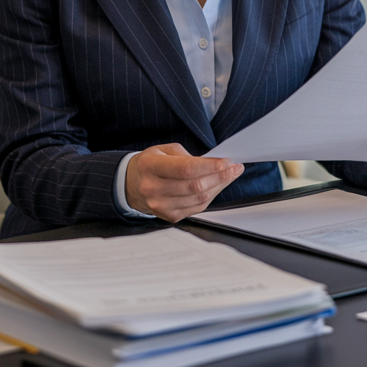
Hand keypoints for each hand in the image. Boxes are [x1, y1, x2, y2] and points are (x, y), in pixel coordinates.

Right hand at [125, 143, 243, 221]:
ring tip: (230, 175)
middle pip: (195, 186)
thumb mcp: (164, 150)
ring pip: (199, 198)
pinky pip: (197, 207)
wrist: (132, 184)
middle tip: (235, 168)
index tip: (227, 161)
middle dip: (220, 176)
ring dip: (219, 186)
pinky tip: (217, 186)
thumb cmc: (151, 164)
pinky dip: (211, 196)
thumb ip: (188, 156)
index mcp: (150, 167)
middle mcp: (152, 188)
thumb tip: (214, 163)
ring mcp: (160, 205)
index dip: (209, 166)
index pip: (185, 169)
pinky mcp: (169, 216)